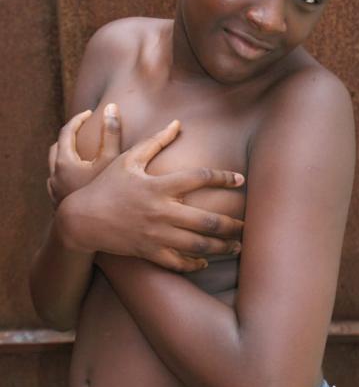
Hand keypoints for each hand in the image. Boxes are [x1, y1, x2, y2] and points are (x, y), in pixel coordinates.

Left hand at [47, 104, 120, 207]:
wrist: (84, 232)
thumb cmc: (101, 195)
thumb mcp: (111, 161)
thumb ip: (112, 133)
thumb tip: (112, 107)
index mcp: (64, 161)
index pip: (67, 131)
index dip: (79, 119)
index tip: (90, 113)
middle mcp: (54, 174)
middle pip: (58, 146)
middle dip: (71, 135)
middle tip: (86, 129)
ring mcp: (54, 189)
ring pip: (55, 164)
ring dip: (67, 154)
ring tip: (83, 151)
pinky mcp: (58, 201)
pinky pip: (58, 179)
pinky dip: (67, 171)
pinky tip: (81, 176)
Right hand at [61, 120, 244, 271]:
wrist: (81, 219)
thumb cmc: (106, 185)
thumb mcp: (128, 158)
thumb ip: (155, 141)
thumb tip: (177, 123)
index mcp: (159, 186)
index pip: (200, 178)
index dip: (223, 177)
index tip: (240, 179)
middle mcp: (161, 212)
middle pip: (208, 220)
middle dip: (233, 224)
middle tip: (249, 225)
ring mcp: (156, 235)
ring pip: (198, 245)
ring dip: (223, 246)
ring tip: (238, 246)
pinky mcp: (149, 252)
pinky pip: (179, 262)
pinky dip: (196, 263)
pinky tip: (207, 259)